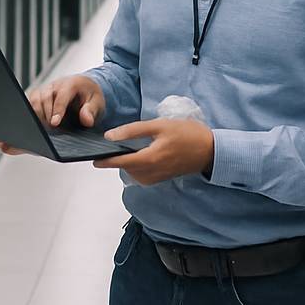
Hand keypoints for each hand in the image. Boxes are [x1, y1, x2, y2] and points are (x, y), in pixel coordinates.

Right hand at [0, 74, 107, 156]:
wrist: (84, 89)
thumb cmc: (89, 96)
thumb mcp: (97, 102)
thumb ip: (92, 110)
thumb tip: (86, 119)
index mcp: (68, 84)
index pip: (60, 97)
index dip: (57, 110)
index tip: (55, 123)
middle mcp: (51, 88)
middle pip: (40, 102)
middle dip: (36, 118)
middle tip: (31, 134)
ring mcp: (40, 94)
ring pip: (29, 106)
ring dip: (22, 120)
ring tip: (12, 137)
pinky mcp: (33, 103)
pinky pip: (23, 111)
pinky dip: (13, 121)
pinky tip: (3, 134)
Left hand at [92, 118, 214, 184]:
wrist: (210, 150)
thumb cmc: (187, 134)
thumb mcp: (159, 125)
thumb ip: (133, 131)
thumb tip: (110, 136)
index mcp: (149, 159)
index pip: (120, 162)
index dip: (105, 161)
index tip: (93, 159)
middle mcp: (151, 173)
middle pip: (125, 167)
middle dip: (116, 158)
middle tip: (111, 144)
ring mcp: (156, 178)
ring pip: (133, 172)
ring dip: (127, 161)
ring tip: (125, 147)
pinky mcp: (161, 178)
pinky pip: (142, 174)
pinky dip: (137, 165)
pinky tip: (140, 153)